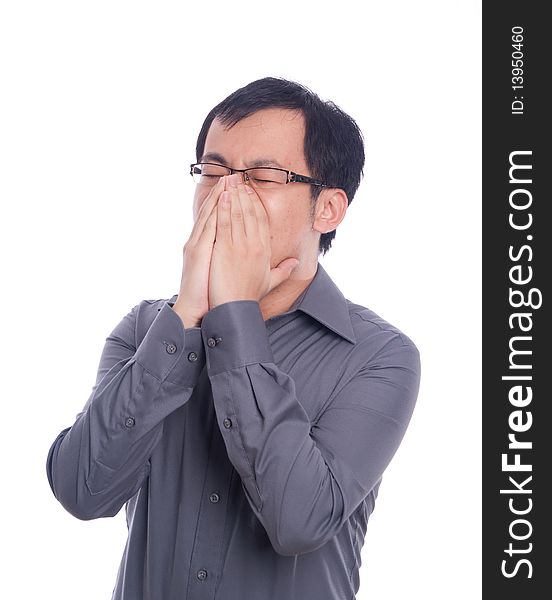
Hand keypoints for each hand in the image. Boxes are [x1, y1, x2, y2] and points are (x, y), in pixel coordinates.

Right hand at [172, 175, 225, 326]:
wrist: (195, 310)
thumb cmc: (210, 294)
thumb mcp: (224, 273)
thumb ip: (233, 260)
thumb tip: (246, 255)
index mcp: (207, 246)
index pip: (218, 219)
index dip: (227, 203)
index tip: (238, 189)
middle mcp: (200, 241)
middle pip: (213, 212)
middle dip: (223, 193)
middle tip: (233, 176)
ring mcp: (197, 245)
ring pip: (209, 214)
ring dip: (219, 196)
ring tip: (228, 180)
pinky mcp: (197, 252)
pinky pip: (207, 227)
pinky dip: (214, 212)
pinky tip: (221, 199)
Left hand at [208, 177, 299, 309]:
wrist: (235, 309)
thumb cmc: (249, 296)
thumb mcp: (271, 282)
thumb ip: (283, 270)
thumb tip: (296, 263)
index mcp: (265, 250)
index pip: (262, 220)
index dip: (256, 203)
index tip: (250, 191)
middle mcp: (255, 245)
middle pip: (251, 212)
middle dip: (244, 193)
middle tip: (238, 179)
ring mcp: (239, 246)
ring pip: (238, 214)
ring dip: (234, 196)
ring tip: (230, 181)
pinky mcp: (225, 249)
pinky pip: (224, 223)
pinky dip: (223, 208)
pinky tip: (222, 196)